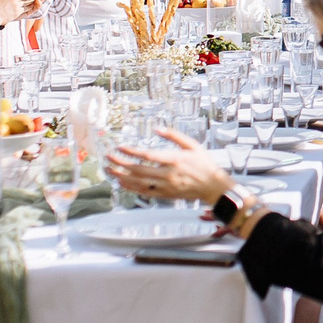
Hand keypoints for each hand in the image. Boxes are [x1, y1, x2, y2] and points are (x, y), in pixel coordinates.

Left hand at [107, 131, 232, 205]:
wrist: (213, 186)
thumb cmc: (204, 164)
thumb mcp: (192, 145)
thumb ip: (174, 136)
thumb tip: (157, 128)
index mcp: (174, 159)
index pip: (147, 155)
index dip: (130, 152)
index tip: (119, 147)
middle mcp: (168, 174)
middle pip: (138, 170)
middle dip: (120, 164)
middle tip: (108, 158)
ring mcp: (166, 186)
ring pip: (138, 182)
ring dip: (121, 176)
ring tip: (110, 170)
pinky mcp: (165, 194)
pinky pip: (144, 192)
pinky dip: (131, 188)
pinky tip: (122, 183)